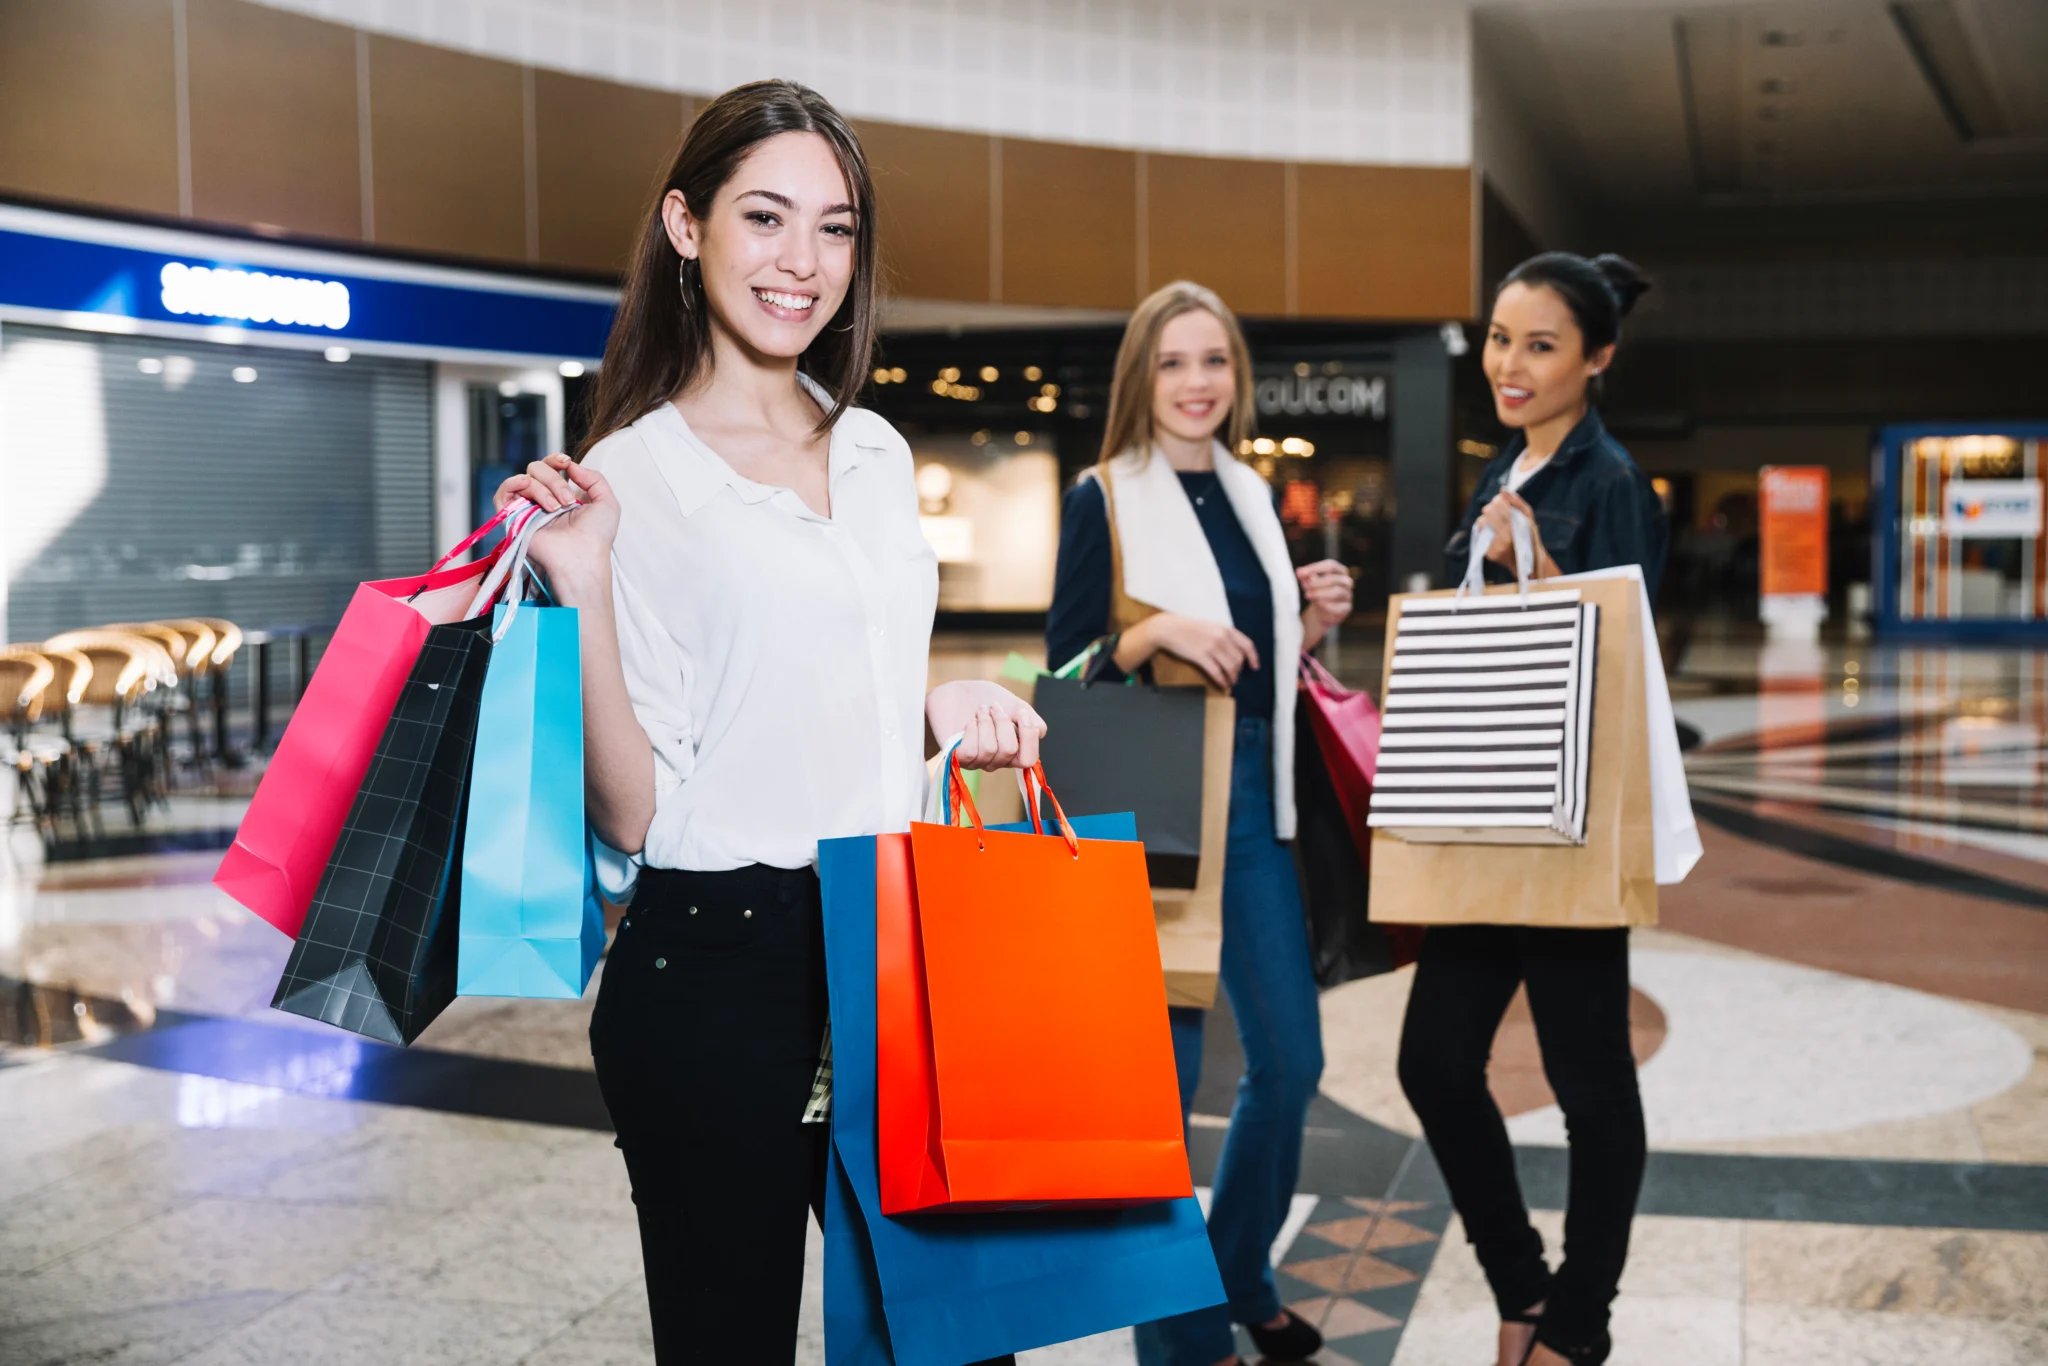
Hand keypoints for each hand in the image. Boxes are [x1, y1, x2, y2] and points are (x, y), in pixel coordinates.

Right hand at [495, 453, 620, 599]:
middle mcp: (543, 500)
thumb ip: (594, 478)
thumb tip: (571, 465)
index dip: (555, 460)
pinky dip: (514, 483)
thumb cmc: (597, 536)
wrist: (582, 556)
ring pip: (525, 479)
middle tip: (567, 502)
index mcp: (562, 496)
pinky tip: (528, 490)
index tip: (566, 463)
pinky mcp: (513, 519)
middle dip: (554, 480)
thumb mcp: (606, 502)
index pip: (550, 467)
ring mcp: (527, 509)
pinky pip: (504, 492)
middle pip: (537, 469)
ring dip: (543, 489)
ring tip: (555, 509)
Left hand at [925, 680, 1045, 770]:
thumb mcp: (1014, 704)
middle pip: (1009, 751)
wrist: (955, 692)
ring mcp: (977, 761)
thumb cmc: (985, 698)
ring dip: (986, 723)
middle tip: (993, 706)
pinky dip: (972, 731)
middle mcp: (997, 761)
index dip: (1029, 737)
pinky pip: (971, 752)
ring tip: (980, 710)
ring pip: (990, 750)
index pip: (1029, 760)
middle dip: (1003, 722)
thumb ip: (1030, 719)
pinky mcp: (958, 757)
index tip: (1021, 712)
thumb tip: (1038, 731)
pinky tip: (970, 721)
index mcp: (1014, 750)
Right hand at [1119, 612, 1259, 691]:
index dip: (1253, 658)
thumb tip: (1235, 651)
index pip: (1247, 645)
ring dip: (1232, 677)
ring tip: (1230, 682)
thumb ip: (1224, 636)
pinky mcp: (1201, 656)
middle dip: (1238, 670)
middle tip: (1236, 676)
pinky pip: (1217, 672)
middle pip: (1238, 659)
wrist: (1168, 629)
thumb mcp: (1211, 626)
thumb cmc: (1188, 628)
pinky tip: (1222, 684)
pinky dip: (1222, 680)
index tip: (1255, 666)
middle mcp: (1221, 637)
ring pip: (1230, 667)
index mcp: (1225, 629)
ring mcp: (1211, 647)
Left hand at [1297, 559, 1352, 624]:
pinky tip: (1318, 604)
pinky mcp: (1347, 607)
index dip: (1315, 568)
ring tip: (1308, 595)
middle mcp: (1346, 582)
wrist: (1323, 611)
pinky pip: (1339, 606)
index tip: (1300, 573)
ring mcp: (1348, 595)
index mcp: (1340, 571)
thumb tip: (1299, 572)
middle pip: (1333, 579)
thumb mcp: (1311, 582)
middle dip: (1317, 582)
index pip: (1330, 565)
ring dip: (1320, 593)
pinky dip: (1327, 605)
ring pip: (1337, 592)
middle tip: (1305, 587)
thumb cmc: (1318, 592)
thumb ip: (1306, 576)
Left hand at [1477, 490, 1557, 578]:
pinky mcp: (1488, 554)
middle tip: (1498, 511)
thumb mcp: (1528, 517)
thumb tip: (1502, 489)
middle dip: (1492, 508)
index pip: (1498, 506)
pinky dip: (1486, 529)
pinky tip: (1494, 531)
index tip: (1502, 502)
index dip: (1499, 501)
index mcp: (1515, 529)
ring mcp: (1495, 548)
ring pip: (1481, 522)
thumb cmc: (1529, 535)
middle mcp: (1503, 540)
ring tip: (1496, 522)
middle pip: (1488, 512)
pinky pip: (1480, 533)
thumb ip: (1516, 502)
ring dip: (1487, 519)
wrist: (1527, 560)